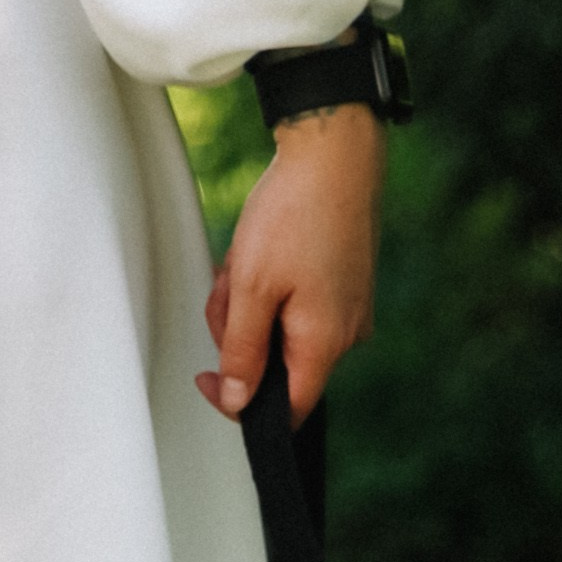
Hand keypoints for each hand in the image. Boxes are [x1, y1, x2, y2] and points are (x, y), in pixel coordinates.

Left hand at [199, 109, 387, 427]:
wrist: (335, 152)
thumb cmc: (297, 212)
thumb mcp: (251, 287)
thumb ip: (242, 352)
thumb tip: (238, 400)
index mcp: (325, 344)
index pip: (288, 409)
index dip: (242, 404)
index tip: (209, 378)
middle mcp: (347, 335)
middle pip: (279, 365)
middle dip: (241, 332)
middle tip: (226, 286)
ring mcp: (351, 308)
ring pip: (284, 330)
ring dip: (252, 303)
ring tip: (245, 257)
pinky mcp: (348, 284)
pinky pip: (301, 304)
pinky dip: (273, 286)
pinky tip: (266, 250)